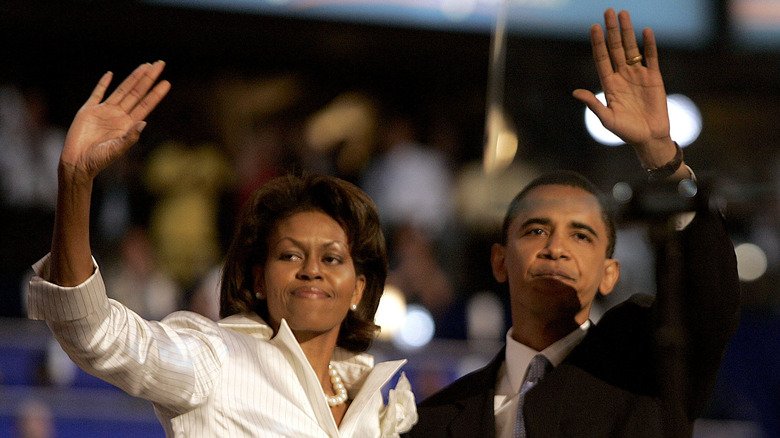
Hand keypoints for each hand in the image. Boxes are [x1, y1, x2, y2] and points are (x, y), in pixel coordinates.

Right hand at [61, 61, 169, 180]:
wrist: (77, 162)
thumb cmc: (99, 160)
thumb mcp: (117, 149)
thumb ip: (130, 137)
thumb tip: (143, 122)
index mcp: (128, 124)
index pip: (146, 104)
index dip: (156, 93)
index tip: (166, 82)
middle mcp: (119, 115)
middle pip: (137, 92)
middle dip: (148, 78)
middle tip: (160, 64)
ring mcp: (104, 111)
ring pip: (122, 90)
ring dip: (133, 77)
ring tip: (145, 66)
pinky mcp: (88, 110)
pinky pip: (97, 94)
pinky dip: (102, 84)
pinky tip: (110, 74)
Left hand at [573, 9, 673, 157]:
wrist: (649, 138)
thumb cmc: (626, 131)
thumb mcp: (607, 119)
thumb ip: (593, 104)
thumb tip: (575, 92)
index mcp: (609, 84)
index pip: (602, 58)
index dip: (598, 43)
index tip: (594, 27)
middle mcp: (622, 76)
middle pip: (616, 48)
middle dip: (612, 30)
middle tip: (608, 11)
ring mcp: (638, 75)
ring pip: (632, 48)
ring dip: (628, 32)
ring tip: (624, 14)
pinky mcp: (654, 78)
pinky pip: (651, 57)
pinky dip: (649, 45)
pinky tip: (646, 31)